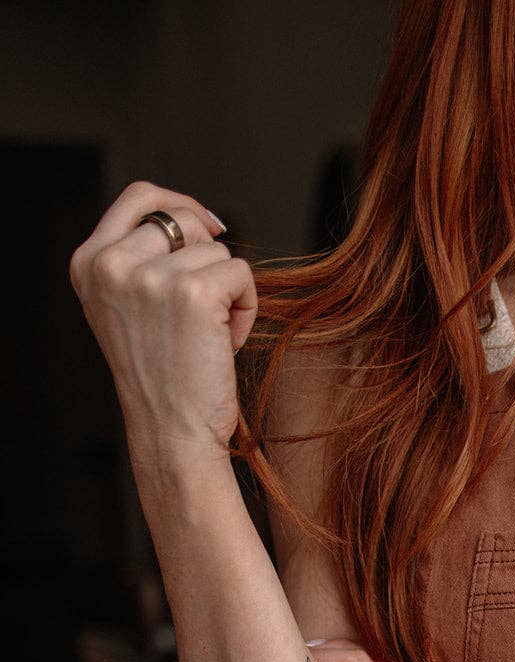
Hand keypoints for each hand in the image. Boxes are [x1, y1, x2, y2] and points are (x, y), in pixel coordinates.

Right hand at [69, 179, 256, 463]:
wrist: (172, 433)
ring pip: (216, 252)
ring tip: (207, 339)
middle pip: (184, 222)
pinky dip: (246, 308)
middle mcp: (112, 264)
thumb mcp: (129, 309)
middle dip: (207, 262)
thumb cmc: (162, 379)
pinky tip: (226, 344)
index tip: (210, 227)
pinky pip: (242, 274)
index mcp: (89, 264)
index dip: (180, 204)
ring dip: (227, 294)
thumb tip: (196, 219)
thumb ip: (141, 261)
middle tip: (200, 317)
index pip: (138, 197)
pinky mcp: (195, 291)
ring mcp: (151, 276)